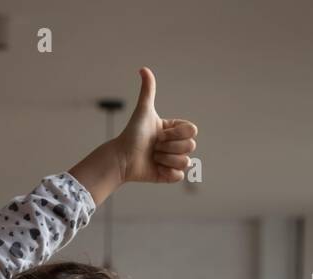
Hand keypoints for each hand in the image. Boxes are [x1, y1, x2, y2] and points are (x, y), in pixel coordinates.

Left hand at [112, 67, 197, 184]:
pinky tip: (155, 168)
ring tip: (153, 157)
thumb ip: (147, 91)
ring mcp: (172, 161)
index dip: (176, 133)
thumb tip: (143, 69)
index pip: (191, 130)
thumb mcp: (143, 112)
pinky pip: (180, 176)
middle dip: (169, 147)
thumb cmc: (131, 134)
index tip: (159, 133)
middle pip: (191, 146)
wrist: (121, 158)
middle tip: (154, 146)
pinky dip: (168, 173)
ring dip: (166, 159)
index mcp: (174, 130)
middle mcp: (175, 145)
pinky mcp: (168, 176)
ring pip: (186, 162)